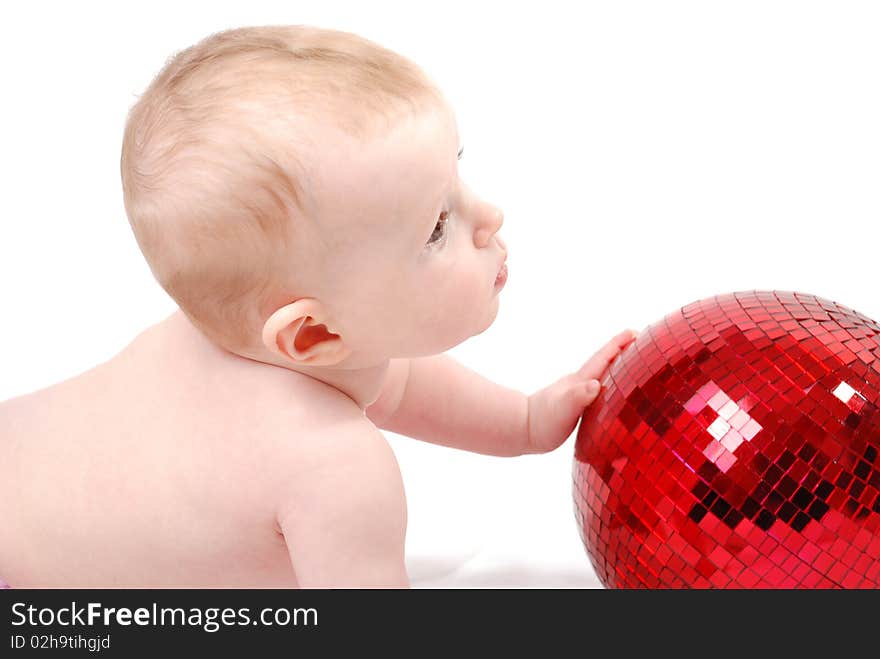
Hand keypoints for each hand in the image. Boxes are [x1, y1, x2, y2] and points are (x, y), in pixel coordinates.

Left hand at [524, 328, 637, 453]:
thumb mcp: (562, 410)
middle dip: (622, 351)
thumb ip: (578, 397)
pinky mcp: (573, 405)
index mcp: (580, 381)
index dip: (618, 345)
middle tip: (640, 341)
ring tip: (632, 363)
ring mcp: (575, 393)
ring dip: (616, 366)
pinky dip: (608, 384)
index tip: (635, 332)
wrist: (520, 429)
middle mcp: (578, 384)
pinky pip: (597, 390)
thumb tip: (595, 385)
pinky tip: (611, 391)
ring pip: (601, 375)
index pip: (602, 359)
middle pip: (604, 362)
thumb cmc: (542, 423)